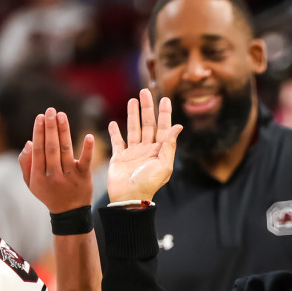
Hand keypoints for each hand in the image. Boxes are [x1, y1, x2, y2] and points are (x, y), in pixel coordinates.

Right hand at [19, 107, 94, 212]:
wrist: (70, 213)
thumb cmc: (48, 193)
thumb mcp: (32, 183)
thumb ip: (26, 163)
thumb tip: (29, 143)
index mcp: (39, 177)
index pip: (38, 151)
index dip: (39, 133)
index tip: (39, 117)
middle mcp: (53, 176)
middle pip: (51, 148)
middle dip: (50, 128)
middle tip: (50, 111)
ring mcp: (69, 176)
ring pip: (65, 150)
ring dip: (63, 131)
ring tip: (61, 115)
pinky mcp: (84, 177)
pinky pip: (86, 161)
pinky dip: (88, 149)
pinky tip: (89, 136)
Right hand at [107, 89, 182, 203]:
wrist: (129, 198)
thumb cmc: (148, 184)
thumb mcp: (164, 165)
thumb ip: (169, 145)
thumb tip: (178, 126)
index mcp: (159, 151)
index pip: (163, 128)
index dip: (164, 113)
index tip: (165, 99)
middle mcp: (147, 150)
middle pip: (148, 124)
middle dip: (147, 108)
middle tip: (145, 92)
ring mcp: (133, 153)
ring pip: (133, 129)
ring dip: (133, 115)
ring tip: (132, 100)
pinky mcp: (119, 157)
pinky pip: (117, 141)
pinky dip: (114, 132)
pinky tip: (113, 122)